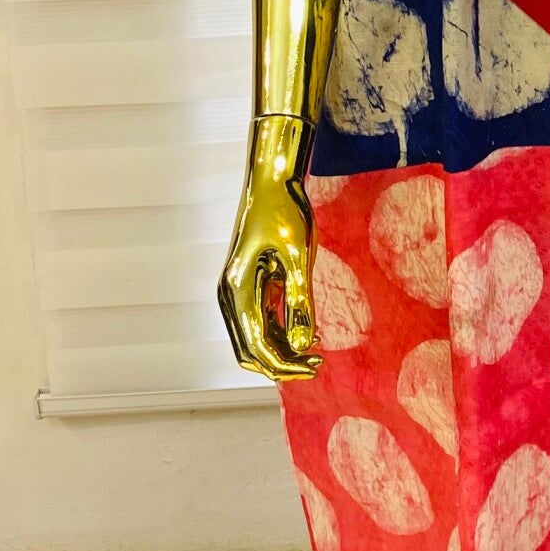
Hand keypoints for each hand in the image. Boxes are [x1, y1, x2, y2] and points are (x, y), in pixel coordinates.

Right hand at [217, 118, 320, 380]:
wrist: (273, 182)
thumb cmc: (285, 213)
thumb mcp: (300, 258)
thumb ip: (301, 302)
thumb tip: (305, 344)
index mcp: (237, 291)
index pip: (257, 346)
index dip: (285, 365)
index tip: (316, 367)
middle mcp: (232, 296)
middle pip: (250, 350)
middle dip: (281, 365)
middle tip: (318, 365)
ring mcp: (239, 292)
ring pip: (255, 339)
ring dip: (283, 351)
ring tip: (318, 354)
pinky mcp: (251, 285)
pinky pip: (262, 321)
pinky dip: (282, 334)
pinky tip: (311, 334)